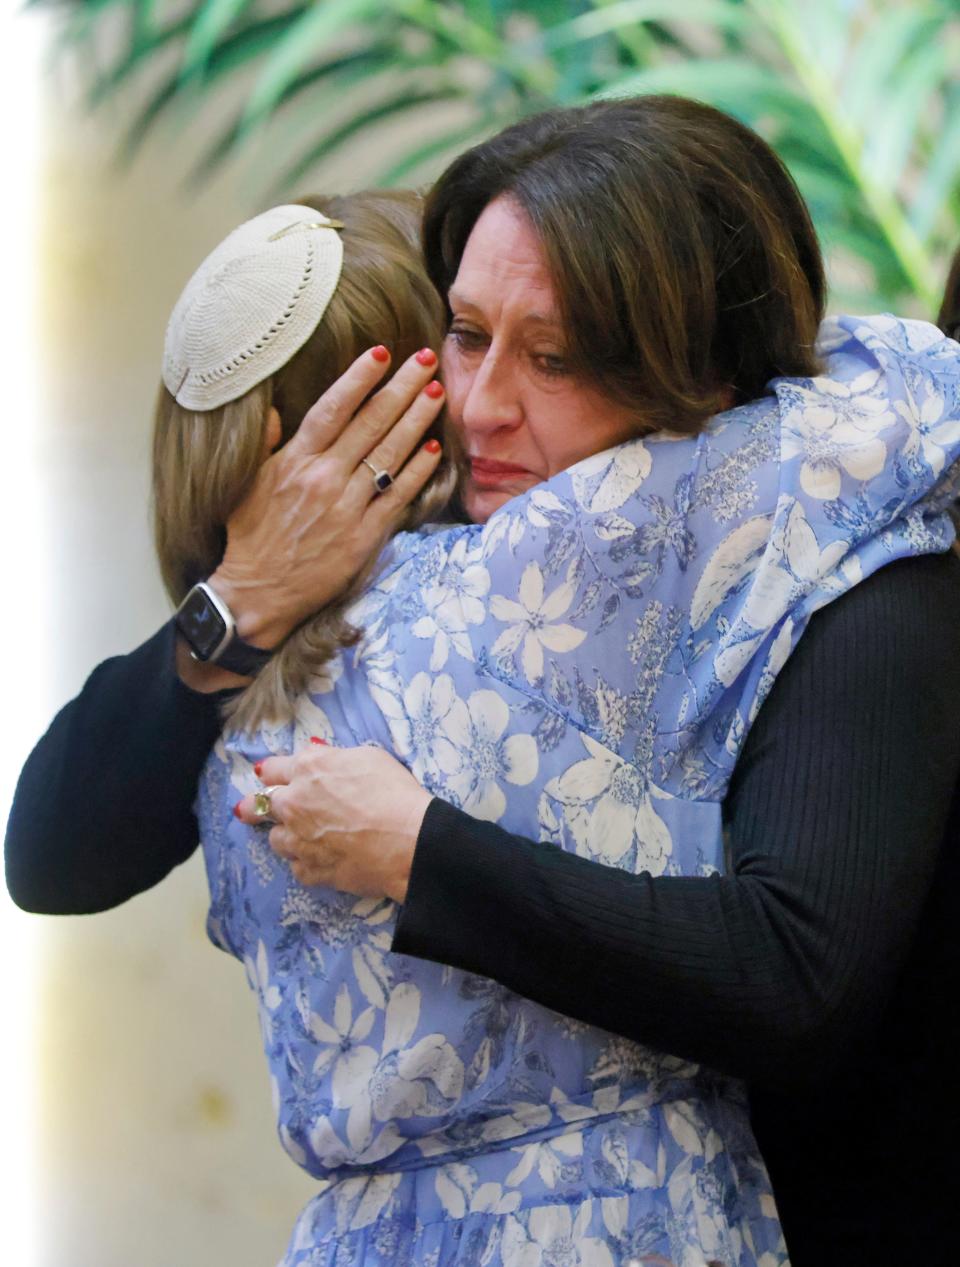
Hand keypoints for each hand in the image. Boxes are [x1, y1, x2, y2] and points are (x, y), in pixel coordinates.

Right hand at [211, 346, 444, 649]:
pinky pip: (398, 495)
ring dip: (417, 419)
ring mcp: (347, 507)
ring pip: (390, 454)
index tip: (380, 351)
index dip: (359, 378)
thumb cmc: (250, 537)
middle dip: (401, 387)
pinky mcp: (364, 536)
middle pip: (371, 423)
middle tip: (426, 359)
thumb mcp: (246, 484)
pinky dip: (418, 470)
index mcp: (294, 461)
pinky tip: (435, 446)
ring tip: (437, 392)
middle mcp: (324, 478)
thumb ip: (265, 443)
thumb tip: (275, 408)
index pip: (332, 408)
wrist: (258, 593)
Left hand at [234, 743, 432, 902]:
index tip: (265, 776)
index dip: (270, 772)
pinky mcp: (310, 871)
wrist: (408, 840)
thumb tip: (318, 757)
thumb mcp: (368, 757)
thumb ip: (335, 758)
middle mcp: (294, 803)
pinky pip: (297, 867)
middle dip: (252, 806)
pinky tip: (321, 860)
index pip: (272, 768)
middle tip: (246, 809)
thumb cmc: (395, 792)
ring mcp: (298, 840)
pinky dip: (306, 863)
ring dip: (285, 836)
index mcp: (308, 769)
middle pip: (259, 805)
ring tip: (298, 838)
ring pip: (275, 839)